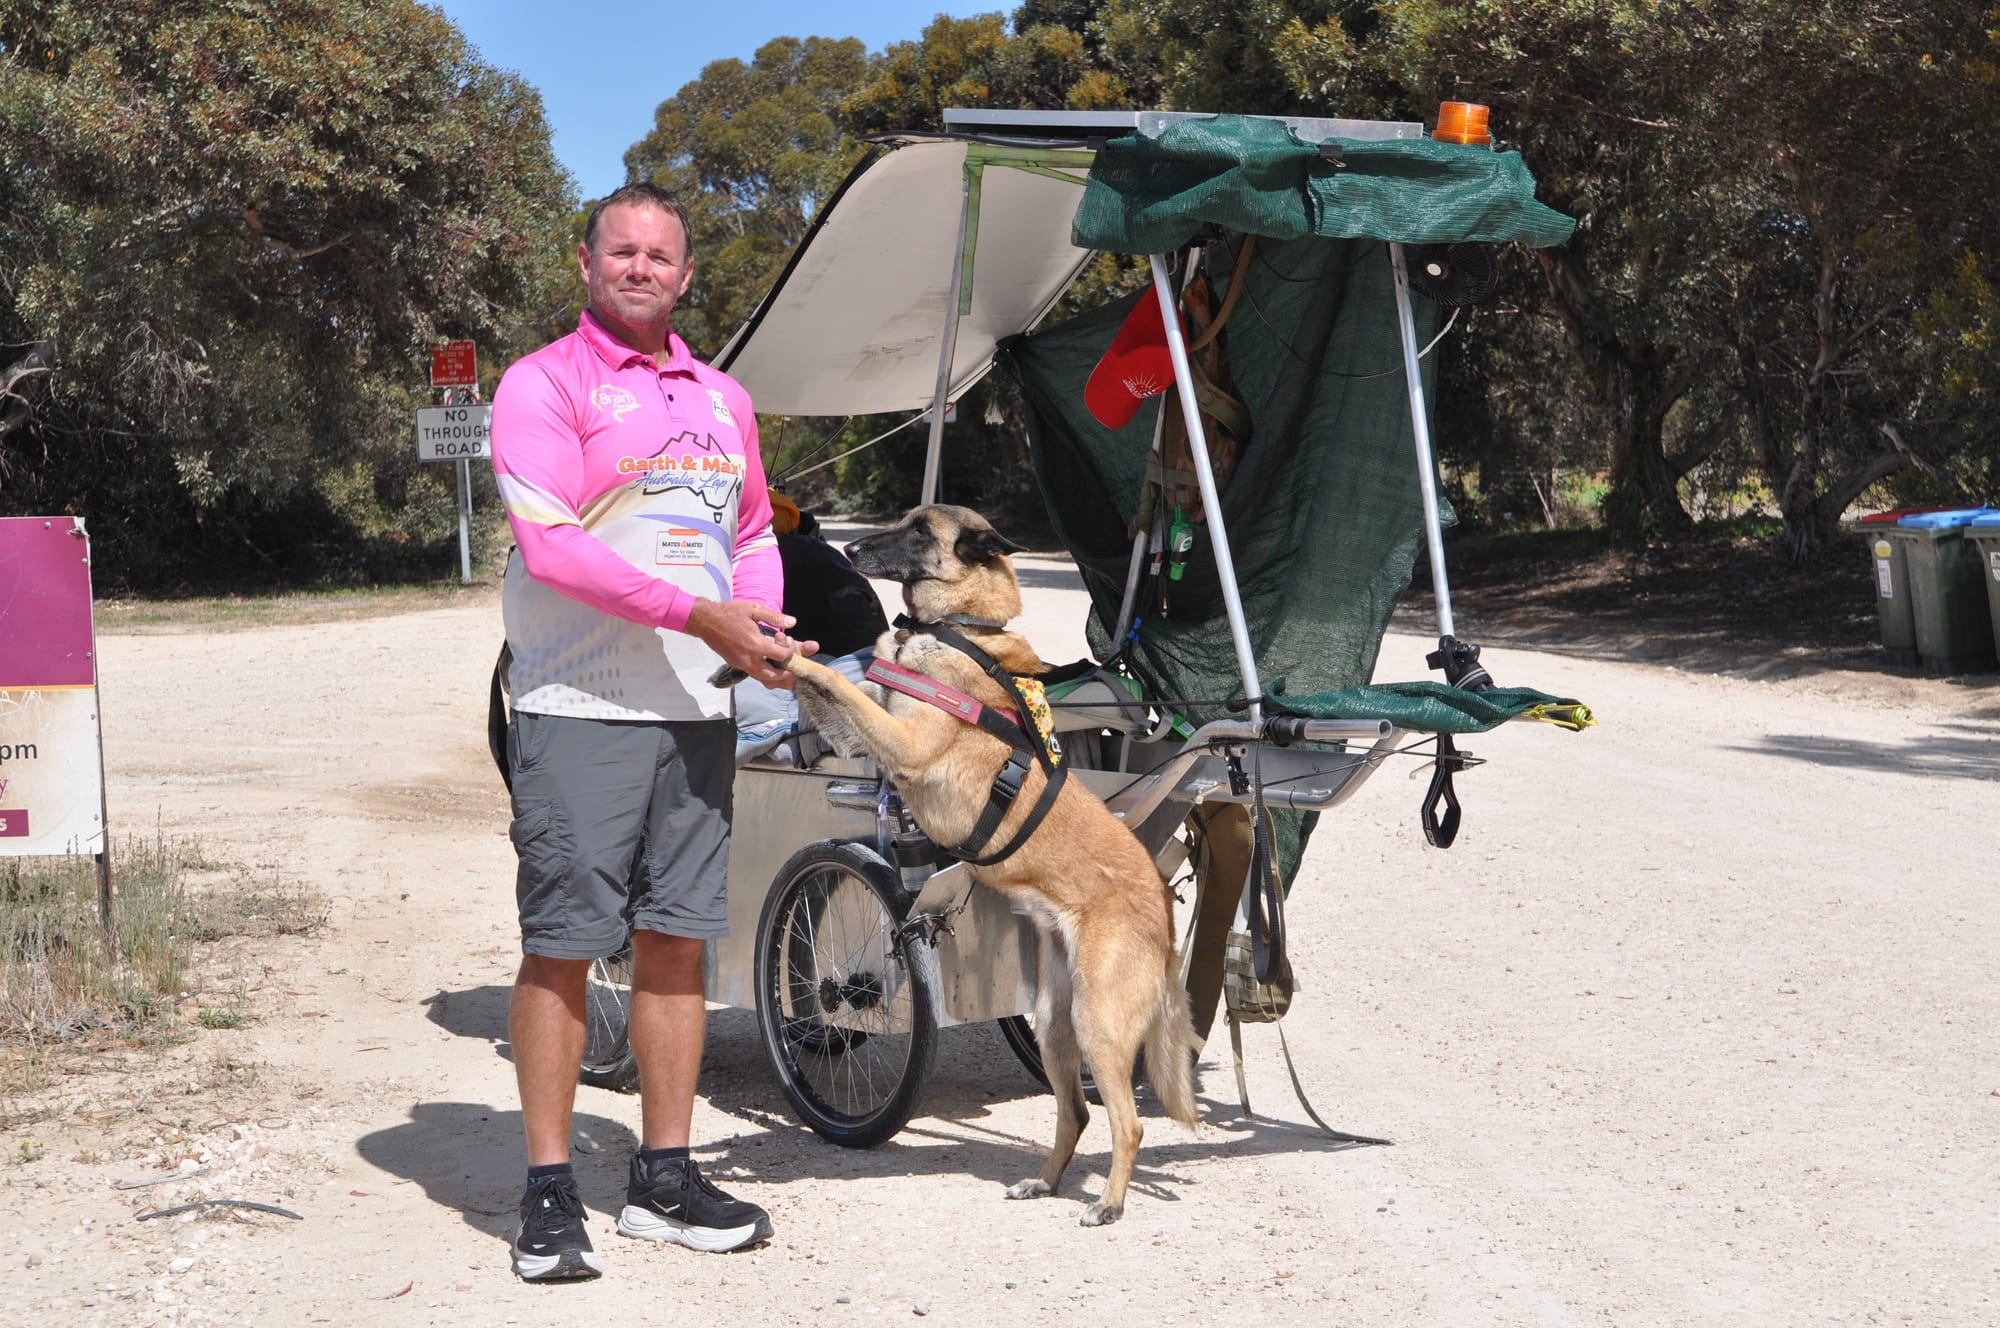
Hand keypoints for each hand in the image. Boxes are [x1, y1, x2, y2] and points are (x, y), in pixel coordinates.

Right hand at [685, 599, 817, 689]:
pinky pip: (753, 673)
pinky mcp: (735, 664)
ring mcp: (741, 664)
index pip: (781, 656)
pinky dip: (763, 673)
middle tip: (792, 669)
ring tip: (783, 672)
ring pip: (761, 678)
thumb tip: (792, 622)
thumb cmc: (730, 613)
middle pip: (772, 676)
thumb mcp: (754, 609)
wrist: (705, 621)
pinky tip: (768, 665)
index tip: (789, 643)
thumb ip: (774, 617)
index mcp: (756, 645)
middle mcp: (749, 659)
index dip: (790, 651)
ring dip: (774, 678)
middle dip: (785, 675)